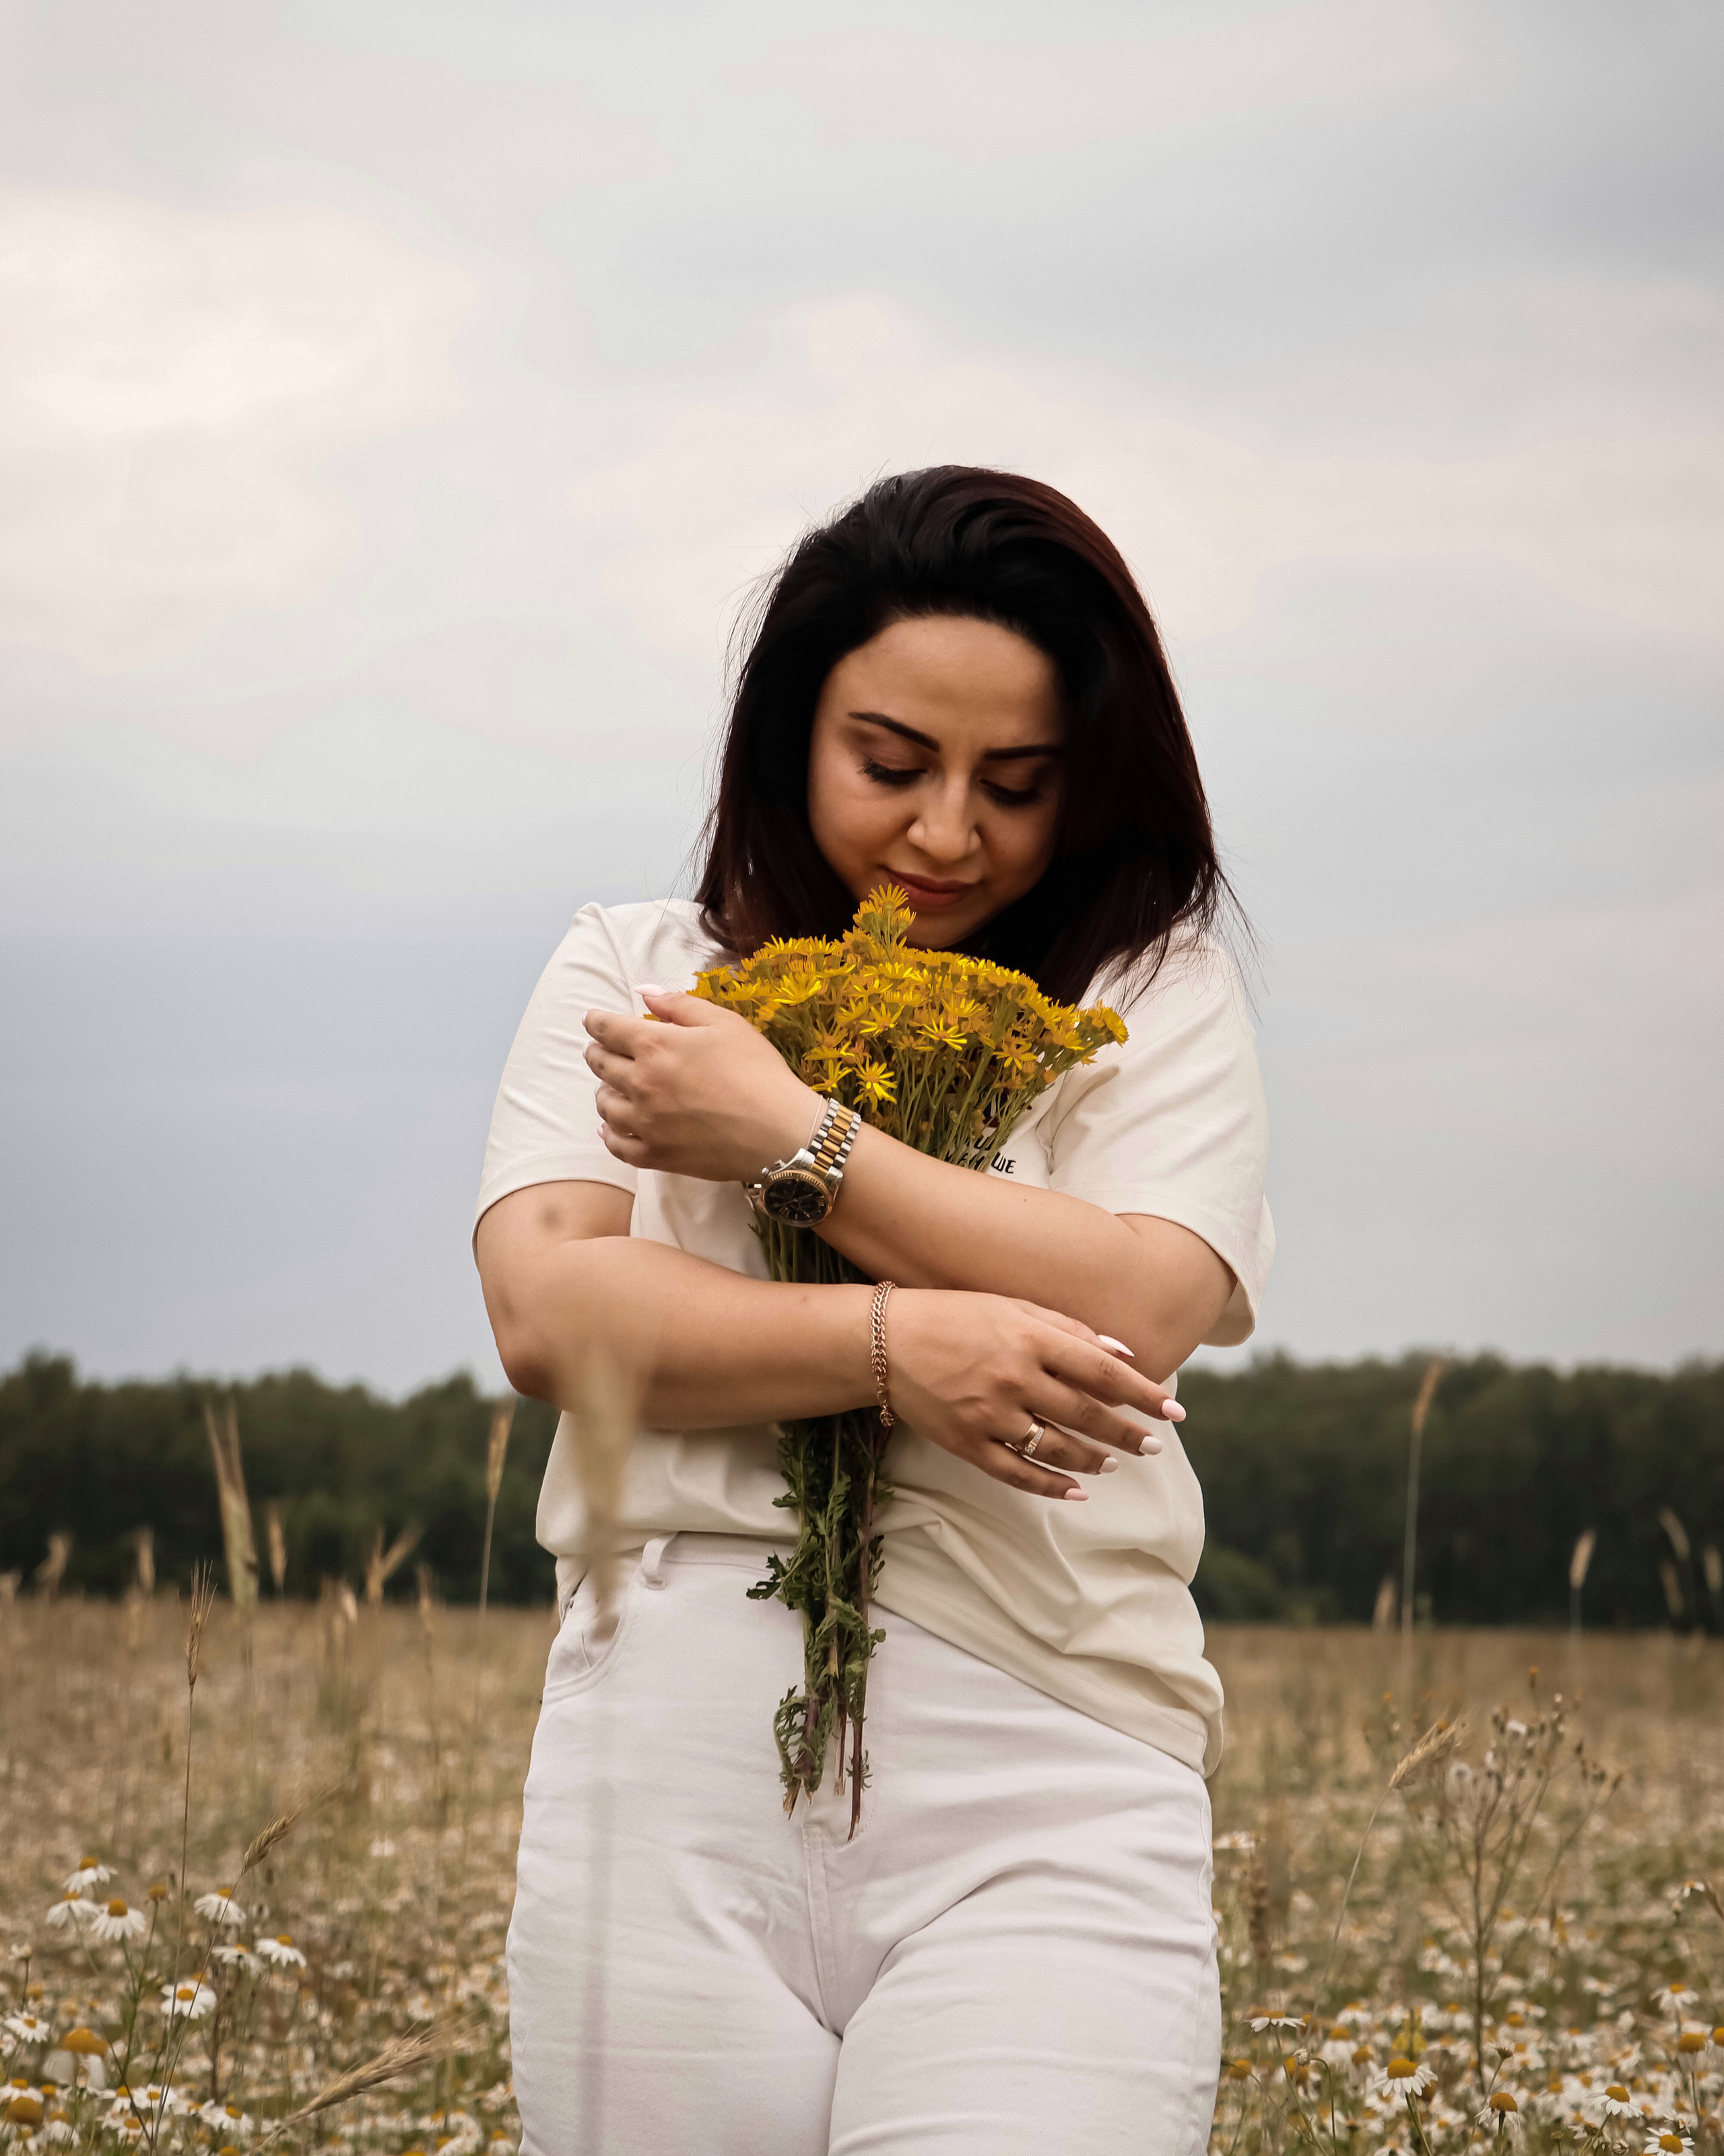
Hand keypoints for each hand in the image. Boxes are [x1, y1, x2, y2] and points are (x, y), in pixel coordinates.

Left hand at [586, 988, 821, 1182]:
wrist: (780, 1132)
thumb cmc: (757, 1071)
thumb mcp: (724, 1023)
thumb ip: (679, 1004)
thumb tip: (643, 990)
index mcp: (656, 1045)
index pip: (608, 1029)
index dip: (596, 1022)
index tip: (591, 1020)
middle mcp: (641, 1083)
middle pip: (601, 1065)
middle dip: (597, 1053)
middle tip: (599, 1050)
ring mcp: (645, 1123)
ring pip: (605, 1105)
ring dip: (603, 1091)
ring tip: (610, 1087)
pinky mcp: (655, 1155)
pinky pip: (616, 1145)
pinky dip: (608, 1134)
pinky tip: (609, 1127)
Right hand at [884, 1289, 1184, 1501]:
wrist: (882, 1341)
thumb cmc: (953, 1315)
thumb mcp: (1011, 1307)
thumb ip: (1068, 1328)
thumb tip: (1124, 1353)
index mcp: (1029, 1337)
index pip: (1101, 1370)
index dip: (1142, 1393)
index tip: (1173, 1408)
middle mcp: (1014, 1378)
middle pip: (1087, 1414)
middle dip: (1128, 1432)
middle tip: (1156, 1444)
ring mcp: (989, 1415)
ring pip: (1058, 1448)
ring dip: (1095, 1458)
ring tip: (1117, 1462)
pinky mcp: (967, 1443)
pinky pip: (1017, 1473)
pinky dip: (1051, 1486)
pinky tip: (1077, 1490)